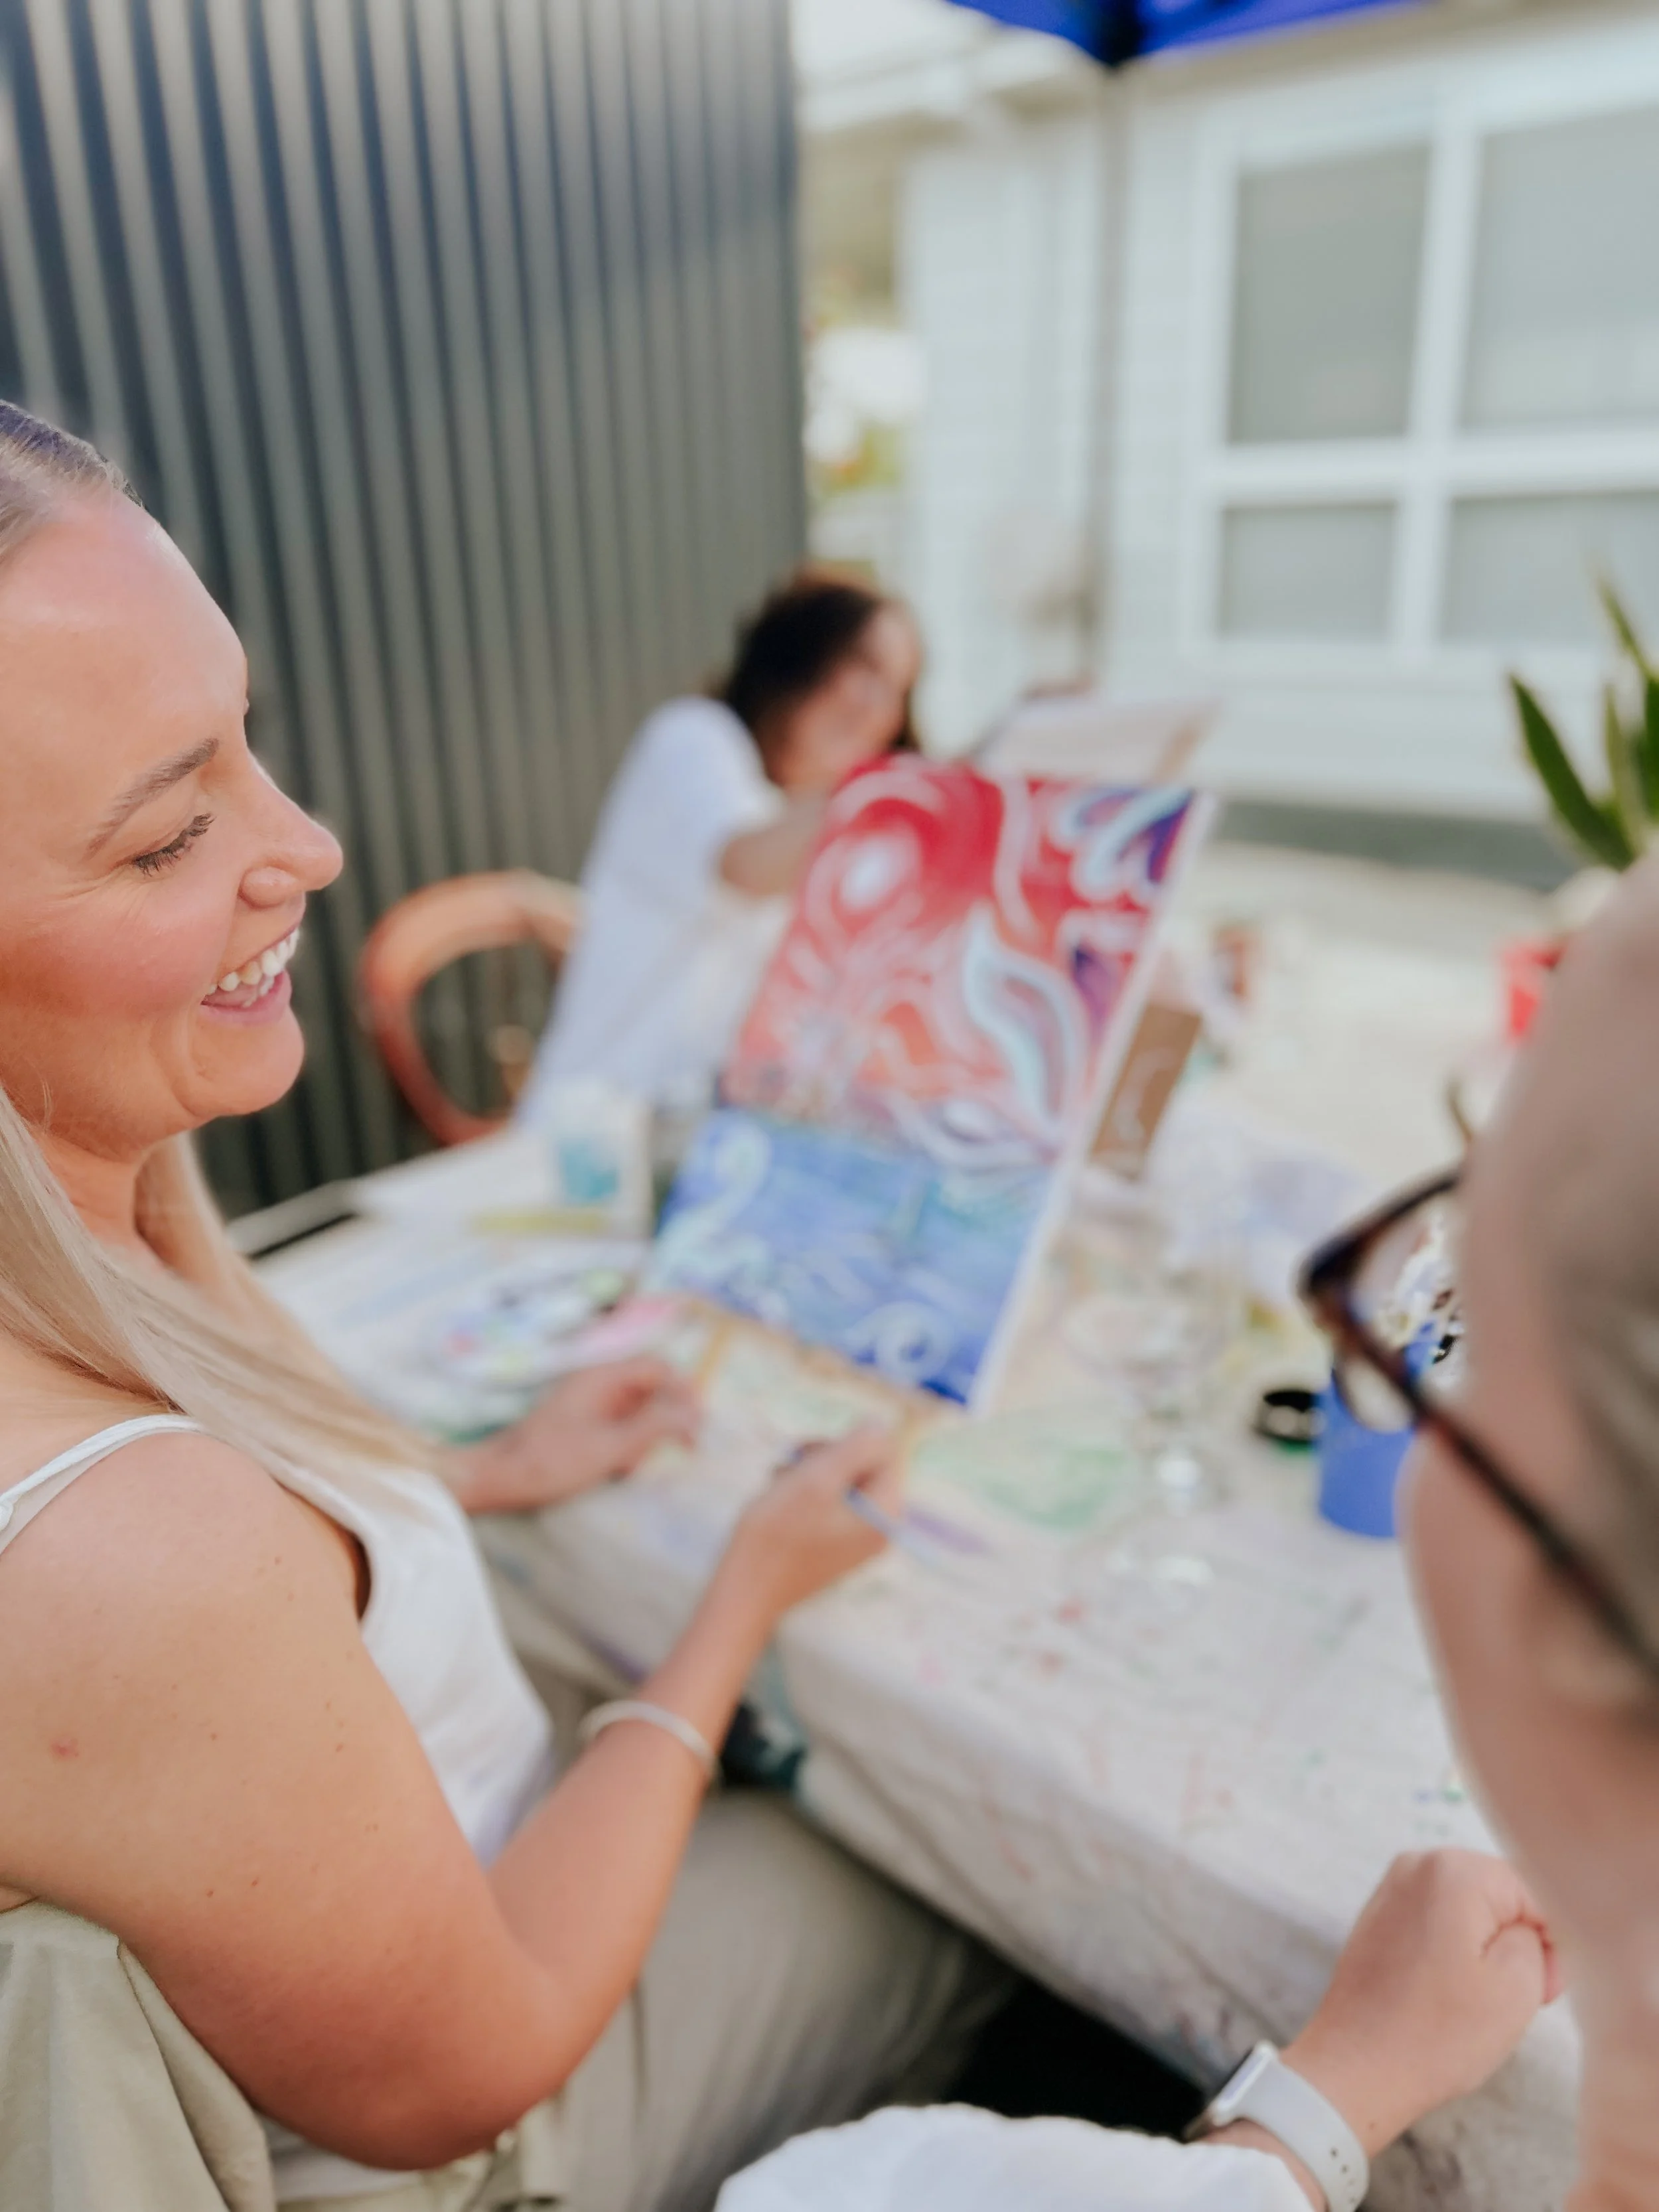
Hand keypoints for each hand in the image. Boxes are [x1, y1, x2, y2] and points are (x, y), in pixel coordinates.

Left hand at [458, 1357, 698, 1514]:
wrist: (500, 1478)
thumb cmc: (553, 1460)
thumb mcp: (611, 1446)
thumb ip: (655, 1426)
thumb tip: (695, 1412)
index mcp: (603, 1376)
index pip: (657, 1367)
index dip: (682, 1390)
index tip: (696, 1423)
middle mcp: (598, 1383)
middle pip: (650, 1388)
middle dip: (666, 1417)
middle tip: (680, 1448)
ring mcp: (590, 1404)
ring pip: (637, 1410)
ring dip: (647, 1436)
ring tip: (639, 1463)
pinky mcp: (584, 1425)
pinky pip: (620, 1427)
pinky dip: (628, 1446)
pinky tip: (620, 1470)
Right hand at [719, 1427, 901, 1622]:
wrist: (746, 1590)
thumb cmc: (778, 1534)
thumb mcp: (817, 1479)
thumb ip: (856, 1447)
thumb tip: (881, 1423)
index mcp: (885, 1512)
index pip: (883, 1450)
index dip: (843, 1444)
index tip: (808, 1457)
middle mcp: (881, 1527)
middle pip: (864, 1464)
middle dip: (824, 1459)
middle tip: (789, 1468)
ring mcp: (859, 1538)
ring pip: (842, 1480)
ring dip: (808, 1473)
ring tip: (779, 1485)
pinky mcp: (837, 1543)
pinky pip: (830, 1502)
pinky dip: (804, 1494)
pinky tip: (780, 1500)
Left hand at [1283, 1850, 1559, 2158]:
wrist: (1357, 2068)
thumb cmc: (1437, 2034)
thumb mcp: (1517, 1988)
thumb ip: (1537, 1940)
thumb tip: (1527, 1928)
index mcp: (1453, 1869)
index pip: (1536, 1895)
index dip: (1549, 1946)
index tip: (1540, 1992)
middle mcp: (1417, 1863)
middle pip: (1502, 1899)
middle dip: (1517, 1945)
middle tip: (1507, 2000)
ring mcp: (1392, 1888)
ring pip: (1473, 1914)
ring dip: (1487, 1953)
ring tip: (1474, 2001)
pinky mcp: (1379, 1917)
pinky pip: (1440, 1925)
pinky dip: (1455, 1955)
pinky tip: (1448, 1994)